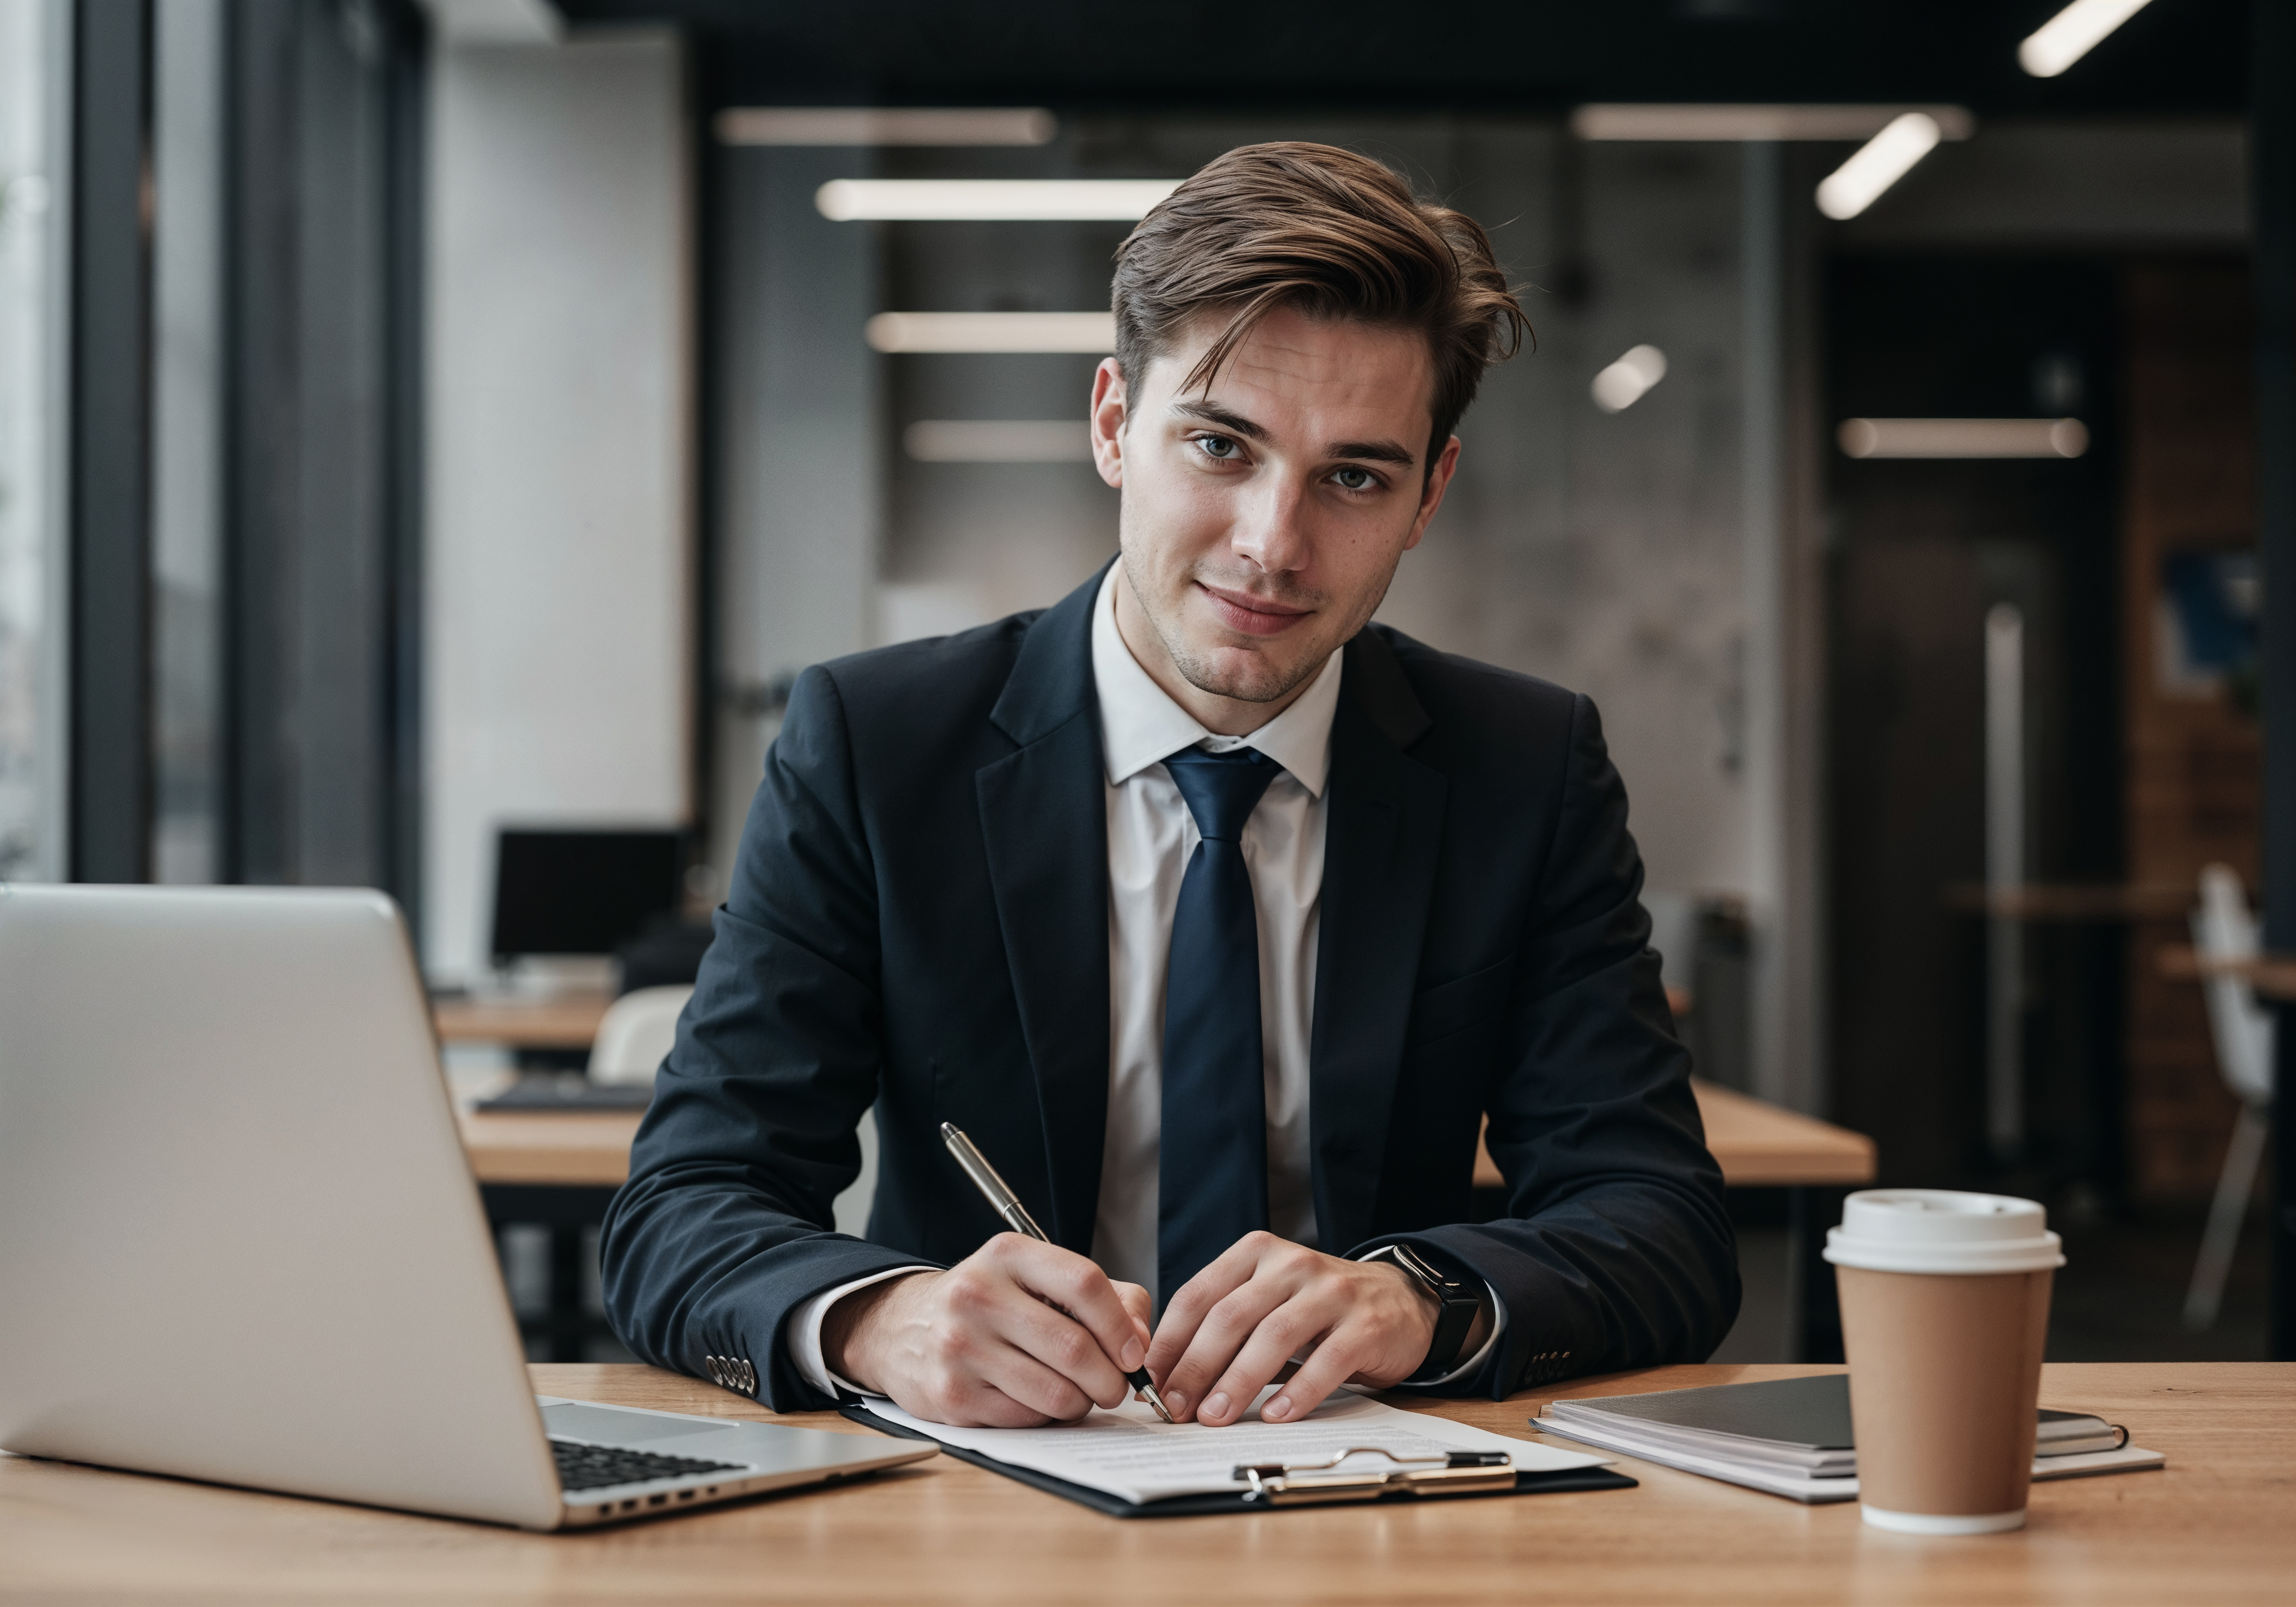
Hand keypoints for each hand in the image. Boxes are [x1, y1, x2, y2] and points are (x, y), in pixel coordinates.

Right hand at [821, 1235, 1153, 1427]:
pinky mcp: (951, 1396)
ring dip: (1081, 1402)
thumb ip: (1107, 1298)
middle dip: (1111, 1379)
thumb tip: (1142, 1343)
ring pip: (1056, 1393)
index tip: (1134, 1353)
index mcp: (1008, 1255)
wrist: (905, 1328)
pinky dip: (1045, 1417)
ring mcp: (960, 1347)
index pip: (1084, 1283)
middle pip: (1074, 1347)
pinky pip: (1027, 1419)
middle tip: (1116, 1388)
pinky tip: (1035, 1399)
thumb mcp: (1041, 1279)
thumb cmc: (992, 1304)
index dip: (1120, 1325)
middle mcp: (978, 1295)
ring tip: (1076, 1392)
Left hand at [1146, 1232, 1469, 1426]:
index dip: (1170, 1341)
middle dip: (1195, 1366)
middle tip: (1175, 1408)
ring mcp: (1331, 1292)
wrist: (1399, 1300)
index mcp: (1256, 1253)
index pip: (1199, 1294)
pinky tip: (1277, 1415)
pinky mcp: (1365, 1324)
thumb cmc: (1317, 1309)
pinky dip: (1299, 1391)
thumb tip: (1170, 1377)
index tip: (1150, 1381)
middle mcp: (1291, 1264)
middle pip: (1230, 1316)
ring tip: (1215, 1417)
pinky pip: (1327, 1360)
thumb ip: (1225, 1325)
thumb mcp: (1268, 1299)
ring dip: (1238, 1381)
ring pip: (1273, 1336)